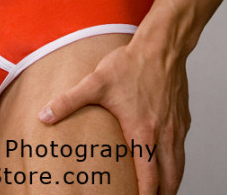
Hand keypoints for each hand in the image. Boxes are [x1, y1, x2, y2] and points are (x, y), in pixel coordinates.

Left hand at [38, 38, 189, 194]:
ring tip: (160, 192)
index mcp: (143, 133)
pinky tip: (167, 161)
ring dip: (171, 183)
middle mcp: (164, 135)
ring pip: (179, 167)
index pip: (149, 179)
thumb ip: (69, 101)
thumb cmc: (131, 63)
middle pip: (169, 180)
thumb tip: (44, 115)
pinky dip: (176, 163)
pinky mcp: (182, 118)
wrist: (162, 46)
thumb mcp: (96, 82)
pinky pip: (182, 149)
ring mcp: (176, 127)